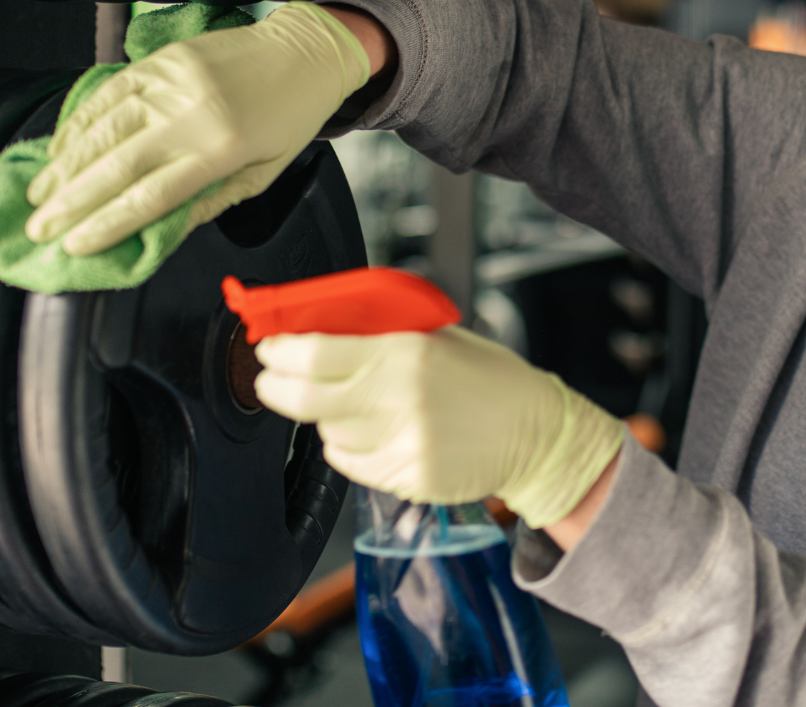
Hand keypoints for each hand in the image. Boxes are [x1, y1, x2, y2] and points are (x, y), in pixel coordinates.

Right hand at [24, 2, 370, 255]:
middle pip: (116, 165)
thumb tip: (158, 233)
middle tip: (37, 230)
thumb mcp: (261, 175)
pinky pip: (108, 92)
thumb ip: (209, 203)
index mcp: (222, 149)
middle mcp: (191, 113)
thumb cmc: (287, 120)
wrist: (304, 52)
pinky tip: (59, 147)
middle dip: (70, 203)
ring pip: (103, 128)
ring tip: (39, 195)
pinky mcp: (160, 59)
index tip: (73, 248)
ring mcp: (171, 81)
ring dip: (64, 165)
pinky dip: (79, 121)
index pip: (151, 197)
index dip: (107, 225)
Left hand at [254, 325, 624, 527]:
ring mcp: (401, 443)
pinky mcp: (405, 476)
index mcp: (405, 353)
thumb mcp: (436, 339)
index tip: (269, 346)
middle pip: (304, 398)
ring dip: (323, 418)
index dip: (280, 350)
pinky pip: (351, 462)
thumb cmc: (488, 379)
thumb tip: (318, 329)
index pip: (316, 352)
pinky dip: (348, 447)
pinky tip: (372, 431)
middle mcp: (398, 399)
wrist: (536, 433)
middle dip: (275, 387)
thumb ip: (380, 337)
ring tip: (351, 404)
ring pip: (326, 433)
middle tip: (270, 378)